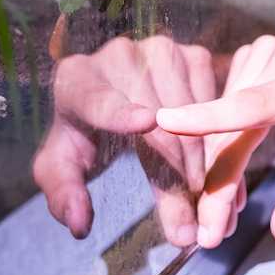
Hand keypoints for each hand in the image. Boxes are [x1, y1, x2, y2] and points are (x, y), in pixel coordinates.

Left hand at [32, 35, 240, 246]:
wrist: (106, 91)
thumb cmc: (79, 133)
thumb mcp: (60, 167)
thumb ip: (62, 195)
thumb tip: (80, 223)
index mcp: (77, 81)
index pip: (99, 100)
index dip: (122, 112)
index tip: (146, 122)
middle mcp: (119, 56)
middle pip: (158, 121)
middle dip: (175, 175)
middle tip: (186, 221)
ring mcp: (161, 51)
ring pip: (191, 115)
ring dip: (198, 162)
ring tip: (197, 196)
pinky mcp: (192, 55)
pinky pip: (212, 103)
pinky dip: (213, 137)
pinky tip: (206, 163)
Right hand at [156, 36, 274, 248]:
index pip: (258, 104)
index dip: (211, 116)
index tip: (167, 122)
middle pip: (234, 128)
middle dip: (217, 185)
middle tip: (212, 234)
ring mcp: (267, 53)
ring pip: (222, 122)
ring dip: (219, 171)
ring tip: (231, 210)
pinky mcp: (252, 58)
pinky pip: (224, 110)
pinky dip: (222, 146)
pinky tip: (234, 174)